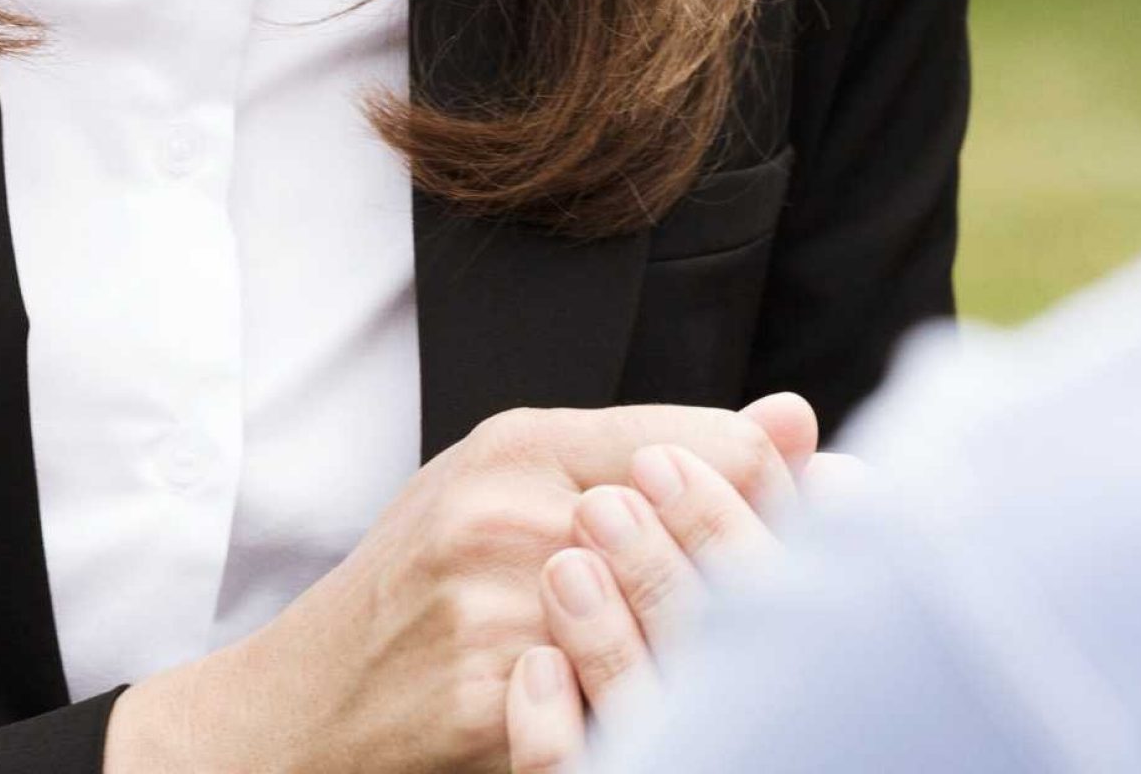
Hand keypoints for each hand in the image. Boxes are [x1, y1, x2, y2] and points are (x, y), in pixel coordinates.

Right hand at [105, 395, 815, 773]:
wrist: (287, 717)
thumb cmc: (415, 594)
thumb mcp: (510, 494)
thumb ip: (648, 451)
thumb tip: (797, 419)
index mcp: (521, 444)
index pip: (689, 442)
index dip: (776, 483)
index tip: (853, 508)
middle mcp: (507, 508)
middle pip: (690, 532)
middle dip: (763, 570)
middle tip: (837, 607)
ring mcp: (492, 605)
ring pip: (660, 626)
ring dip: (718, 653)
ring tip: (775, 671)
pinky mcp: (482, 698)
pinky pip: (600, 709)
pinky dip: (646, 720)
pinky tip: (688, 721)